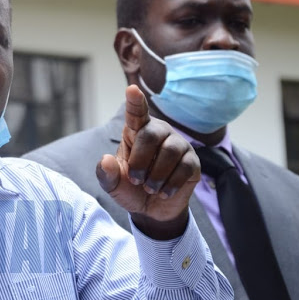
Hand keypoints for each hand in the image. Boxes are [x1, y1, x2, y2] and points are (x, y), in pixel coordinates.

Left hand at [96, 85, 199, 238]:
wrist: (152, 210)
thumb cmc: (131, 188)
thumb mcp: (113, 184)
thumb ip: (106, 174)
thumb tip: (106, 160)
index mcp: (136, 131)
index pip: (136, 112)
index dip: (135, 101)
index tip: (132, 90)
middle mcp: (159, 132)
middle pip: (151, 134)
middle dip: (141, 161)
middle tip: (136, 180)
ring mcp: (178, 145)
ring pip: (170, 150)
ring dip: (156, 175)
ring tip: (150, 188)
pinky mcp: (192, 162)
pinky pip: (185, 167)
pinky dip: (170, 184)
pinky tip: (163, 192)